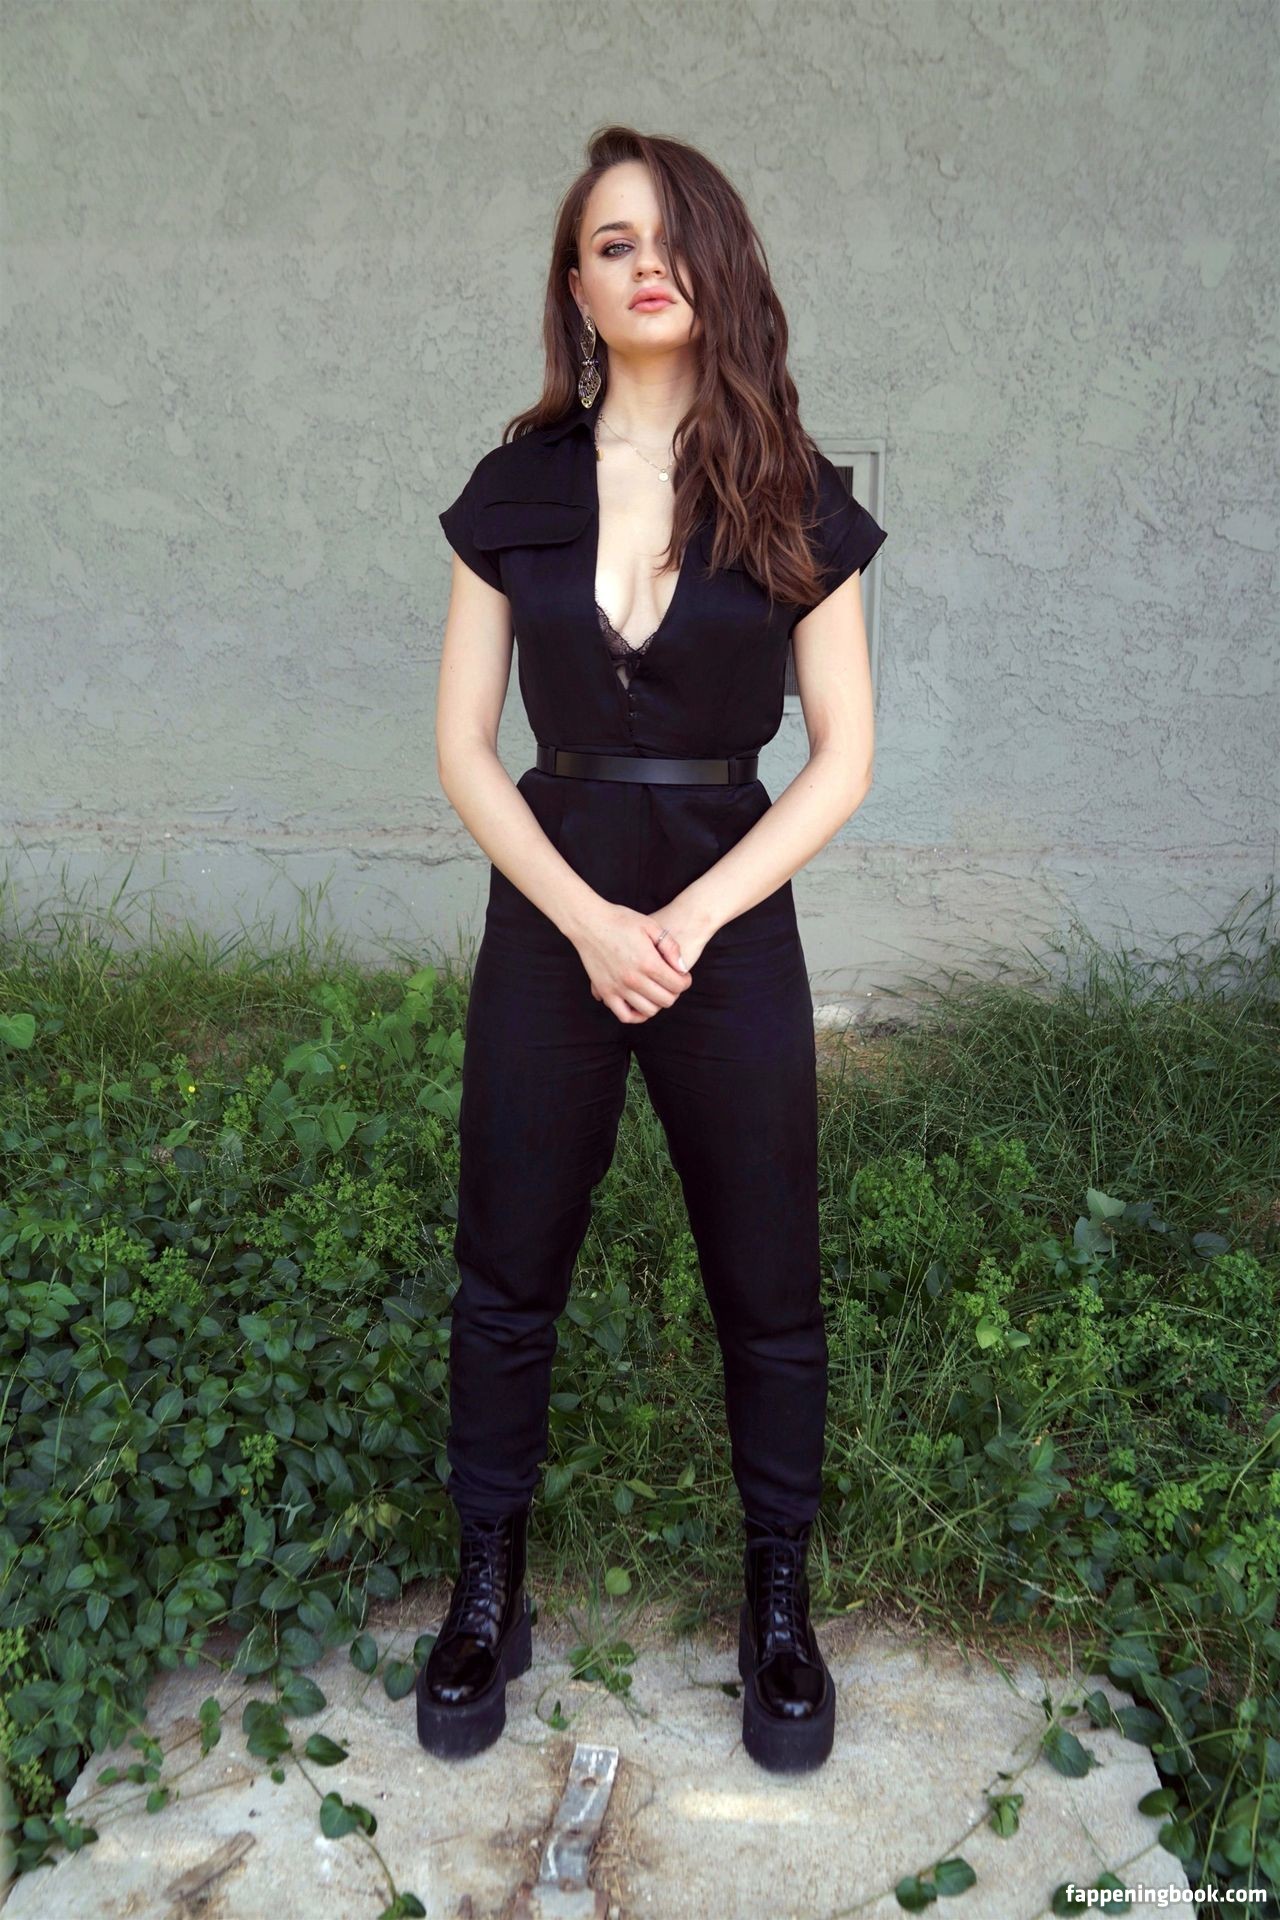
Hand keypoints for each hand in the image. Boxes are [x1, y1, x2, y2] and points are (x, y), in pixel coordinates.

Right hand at [576, 902, 694, 1022]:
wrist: (589, 922)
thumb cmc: (621, 921)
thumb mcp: (651, 926)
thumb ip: (671, 947)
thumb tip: (682, 968)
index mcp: (648, 962)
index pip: (677, 985)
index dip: (685, 982)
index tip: (683, 976)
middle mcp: (634, 979)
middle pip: (666, 1000)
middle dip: (674, 993)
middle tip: (671, 983)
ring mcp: (618, 988)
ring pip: (648, 1011)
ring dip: (657, 1003)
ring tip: (656, 991)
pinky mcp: (605, 991)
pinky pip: (625, 1015)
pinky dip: (636, 1015)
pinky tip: (640, 1003)